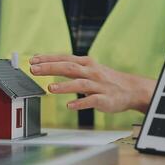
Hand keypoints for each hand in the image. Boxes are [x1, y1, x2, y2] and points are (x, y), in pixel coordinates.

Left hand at [29, 55, 154, 112]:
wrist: (131, 89)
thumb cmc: (106, 79)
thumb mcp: (88, 69)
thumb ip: (70, 67)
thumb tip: (49, 64)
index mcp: (86, 63)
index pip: (64, 58)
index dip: (48, 59)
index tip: (32, 60)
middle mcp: (91, 72)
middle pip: (69, 68)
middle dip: (50, 68)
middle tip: (34, 69)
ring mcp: (98, 85)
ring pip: (80, 84)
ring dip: (65, 86)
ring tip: (50, 88)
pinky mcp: (105, 99)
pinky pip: (92, 101)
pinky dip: (81, 103)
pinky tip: (70, 105)